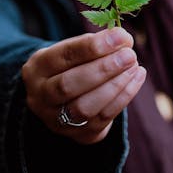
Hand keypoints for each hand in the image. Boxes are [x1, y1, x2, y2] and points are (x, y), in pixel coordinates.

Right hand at [21, 27, 146, 143]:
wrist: (59, 99)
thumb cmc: (69, 65)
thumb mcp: (70, 50)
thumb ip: (92, 45)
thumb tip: (123, 39)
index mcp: (36, 68)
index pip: (64, 56)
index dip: (93, 46)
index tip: (120, 36)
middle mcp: (40, 97)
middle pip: (69, 85)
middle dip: (104, 69)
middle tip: (129, 55)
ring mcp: (56, 120)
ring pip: (85, 107)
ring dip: (115, 85)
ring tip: (135, 65)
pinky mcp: (78, 136)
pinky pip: (103, 119)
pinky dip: (124, 97)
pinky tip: (136, 77)